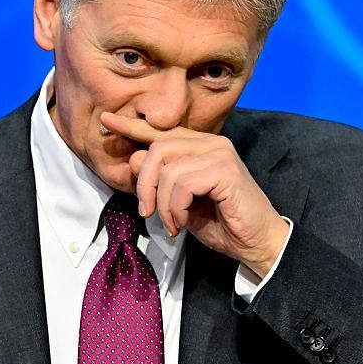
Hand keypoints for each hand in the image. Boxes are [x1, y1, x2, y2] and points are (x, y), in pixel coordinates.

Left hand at [100, 112, 288, 276]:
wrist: (256, 243)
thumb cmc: (220, 223)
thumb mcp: (178, 203)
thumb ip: (159, 181)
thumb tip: (133, 158)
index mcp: (199, 147)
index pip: (161, 132)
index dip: (132, 127)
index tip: (106, 120)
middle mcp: (210, 143)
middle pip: (158, 147)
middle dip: (145, 184)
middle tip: (147, 212)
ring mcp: (220, 153)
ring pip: (168, 169)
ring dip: (162, 204)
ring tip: (171, 224)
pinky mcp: (225, 170)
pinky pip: (182, 183)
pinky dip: (175, 208)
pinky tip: (182, 223)